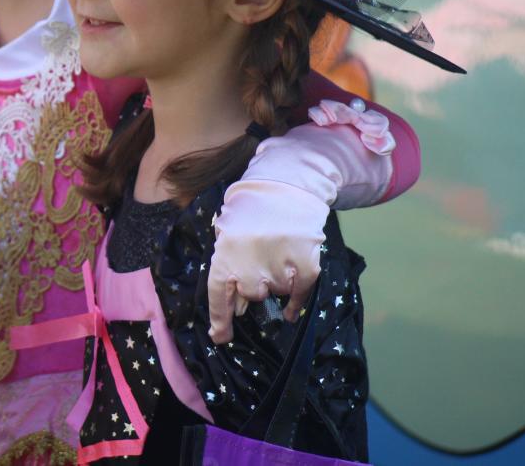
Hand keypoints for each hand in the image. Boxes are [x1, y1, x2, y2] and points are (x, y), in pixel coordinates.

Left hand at [206, 180, 328, 343]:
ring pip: (276, 291)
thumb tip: (236, 307)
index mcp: (225, 254)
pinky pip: (300, 293)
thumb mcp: (228, 235)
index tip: (220, 338)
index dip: (220, 320)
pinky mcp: (306, 265)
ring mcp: (279, 266)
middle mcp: (250, 264)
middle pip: (251, 295)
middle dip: (253, 285)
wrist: (285, 187)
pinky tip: (290, 311)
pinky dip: (295, 302)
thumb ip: (229, 267)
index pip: (218, 296)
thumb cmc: (249, 211)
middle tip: (258, 263)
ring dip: (275, 281)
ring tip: (276, 254)